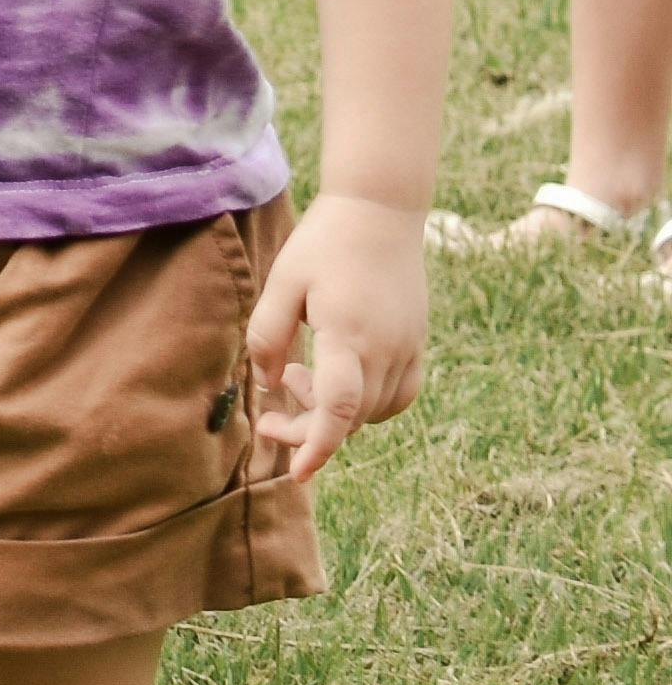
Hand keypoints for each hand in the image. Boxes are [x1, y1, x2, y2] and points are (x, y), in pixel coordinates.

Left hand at [244, 192, 428, 479]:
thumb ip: (269, 336)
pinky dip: (366, 404)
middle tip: (267, 418)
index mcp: (349, 336)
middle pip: (352, 418)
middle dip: (308, 428)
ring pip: (375, 412)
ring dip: (334, 412)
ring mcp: (409, 350)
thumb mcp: (283, 282)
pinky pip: (398, 395)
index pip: (339, 409)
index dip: (317, 445)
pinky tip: (334, 377)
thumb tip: (267, 386)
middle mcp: (387, 351)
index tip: (297, 472)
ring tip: (295, 374)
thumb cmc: (324, 244)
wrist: (381, 213)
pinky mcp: (417, 345)